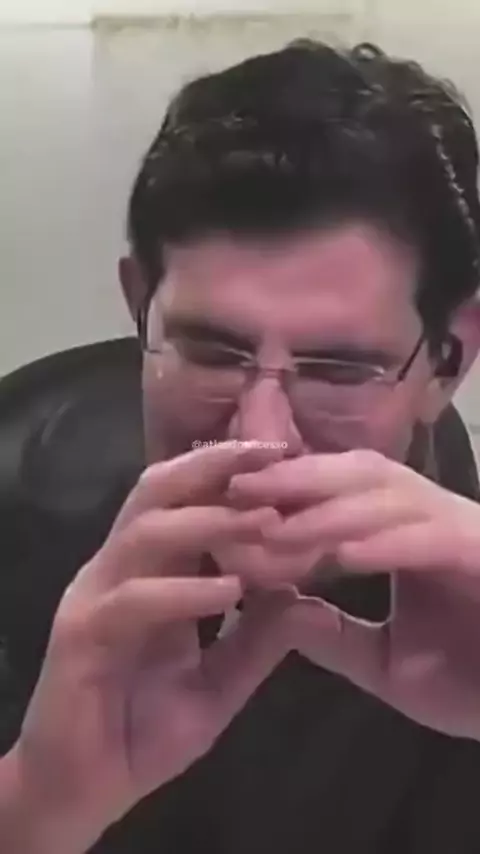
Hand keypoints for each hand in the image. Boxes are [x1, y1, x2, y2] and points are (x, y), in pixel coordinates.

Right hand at [9, 445, 291, 852]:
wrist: (81, 790)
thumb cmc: (143, 730)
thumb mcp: (218, 684)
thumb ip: (257, 641)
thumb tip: (305, 596)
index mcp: (150, 572)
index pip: (186, 500)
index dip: (233, 474)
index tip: (289, 456)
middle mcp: (118, 570)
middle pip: (158, 492)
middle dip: (216, 467)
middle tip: (274, 454)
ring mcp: (95, 598)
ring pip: (145, 533)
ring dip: (207, 520)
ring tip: (265, 520)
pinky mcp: (80, 636)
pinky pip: (133, 600)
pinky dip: (183, 589)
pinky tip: (230, 590)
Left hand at [229, 450, 479, 739]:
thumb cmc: (476, 680)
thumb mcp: (388, 664)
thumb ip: (336, 637)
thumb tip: (284, 611)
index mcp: (402, 533)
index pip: (334, 495)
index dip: (283, 494)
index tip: (225, 507)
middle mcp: (431, 515)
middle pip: (354, 474)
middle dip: (294, 478)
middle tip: (233, 488)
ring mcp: (461, 529)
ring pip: (387, 497)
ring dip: (326, 508)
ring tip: (271, 521)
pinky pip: (431, 539)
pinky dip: (386, 543)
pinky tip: (342, 556)